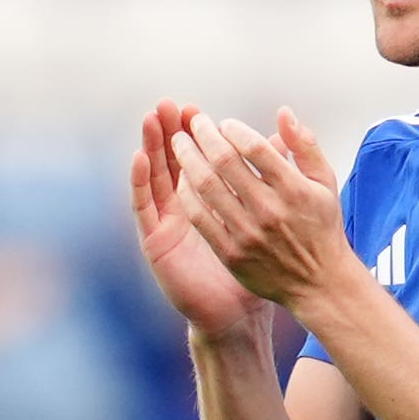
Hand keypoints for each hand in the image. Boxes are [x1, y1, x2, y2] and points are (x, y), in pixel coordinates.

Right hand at [131, 103, 274, 345]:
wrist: (238, 315)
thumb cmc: (259, 269)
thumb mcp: (271, 216)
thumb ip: (274, 177)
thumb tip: (279, 137)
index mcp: (210, 200)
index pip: (197, 158)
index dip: (194, 134)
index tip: (194, 109)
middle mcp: (184, 208)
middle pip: (171, 161)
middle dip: (170, 132)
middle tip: (169, 104)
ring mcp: (166, 224)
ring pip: (154, 177)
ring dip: (151, 147)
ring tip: (151, 118)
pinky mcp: (155, 242)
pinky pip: (143, 208)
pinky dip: (139, 182)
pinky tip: (139, 157)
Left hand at [172, 111, 353, 313]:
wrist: (318, 283)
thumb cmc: (321, 230)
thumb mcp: (325, 182)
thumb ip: (304, 145)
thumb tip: (284, 115)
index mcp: (293, 189)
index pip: (254, 147)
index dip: (233, 129)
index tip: (224, 123)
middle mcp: (269, 210)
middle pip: (225, 161)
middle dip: (203, 135)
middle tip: (193, 124)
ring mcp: (248, 233)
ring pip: (207, 186)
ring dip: (188, 159)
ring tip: (180, 144)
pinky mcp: (231, 253)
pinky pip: (200, 217)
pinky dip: (188, 194)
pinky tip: (183, 179)